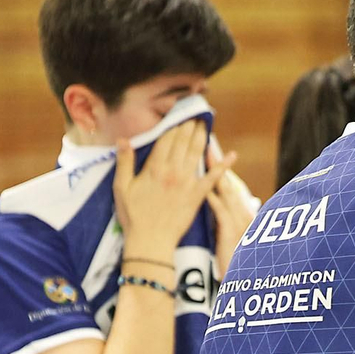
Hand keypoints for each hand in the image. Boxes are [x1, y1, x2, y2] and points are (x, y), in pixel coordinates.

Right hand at [113, 120, 229, 261]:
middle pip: (183, 141)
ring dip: (203, 136)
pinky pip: (214, 177)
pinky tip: (232, 155)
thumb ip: (124, 162)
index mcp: (154, 168)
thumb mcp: (121, 188)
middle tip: (195, 112)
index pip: (166, 138)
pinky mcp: (198, 195)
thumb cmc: (133, 216)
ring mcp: (187, 182)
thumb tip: (124, 139)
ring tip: (206, 122)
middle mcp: (173, 171)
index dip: (173, 123)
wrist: (150, 241)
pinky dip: (223, 165)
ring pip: (197, 153)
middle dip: (189, 125)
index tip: (178, 112)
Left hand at [204, 142, 253, 277]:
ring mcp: (239, 221)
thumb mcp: (237, 240)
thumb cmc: (238, 265)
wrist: (247, 284)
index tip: (209, 150)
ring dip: (215, 171)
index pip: (230, 185)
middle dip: (217, 161)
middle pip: (228, 181)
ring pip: (226, 190)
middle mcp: (244, 214)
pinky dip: (213, 197)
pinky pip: (221, 210)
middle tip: (207, 141)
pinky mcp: (232, 232)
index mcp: (244, 214)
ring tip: (205, 154)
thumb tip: (225, 209)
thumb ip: (231, 223)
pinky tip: (205, 186)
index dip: (220, 167)